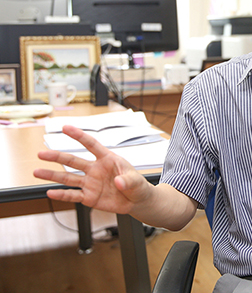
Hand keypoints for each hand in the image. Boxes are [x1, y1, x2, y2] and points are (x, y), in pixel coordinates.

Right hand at [33, 125, 151, 214]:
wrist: (137, 201)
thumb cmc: (137, 185)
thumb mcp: (136, 181)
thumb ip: (128, 180)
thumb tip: (118, 182)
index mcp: (108, 159)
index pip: (91, 145)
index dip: (79, 136)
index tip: (66, 128)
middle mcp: (95, 170)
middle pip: (73, 161)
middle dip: (57, 157)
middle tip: (42, 153)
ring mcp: (91, 183)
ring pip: (68, 178)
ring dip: (53, 176)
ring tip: (37, 172)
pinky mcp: (89, 197)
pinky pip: (73, 195)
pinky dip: (61, 195)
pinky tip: (50, 192)